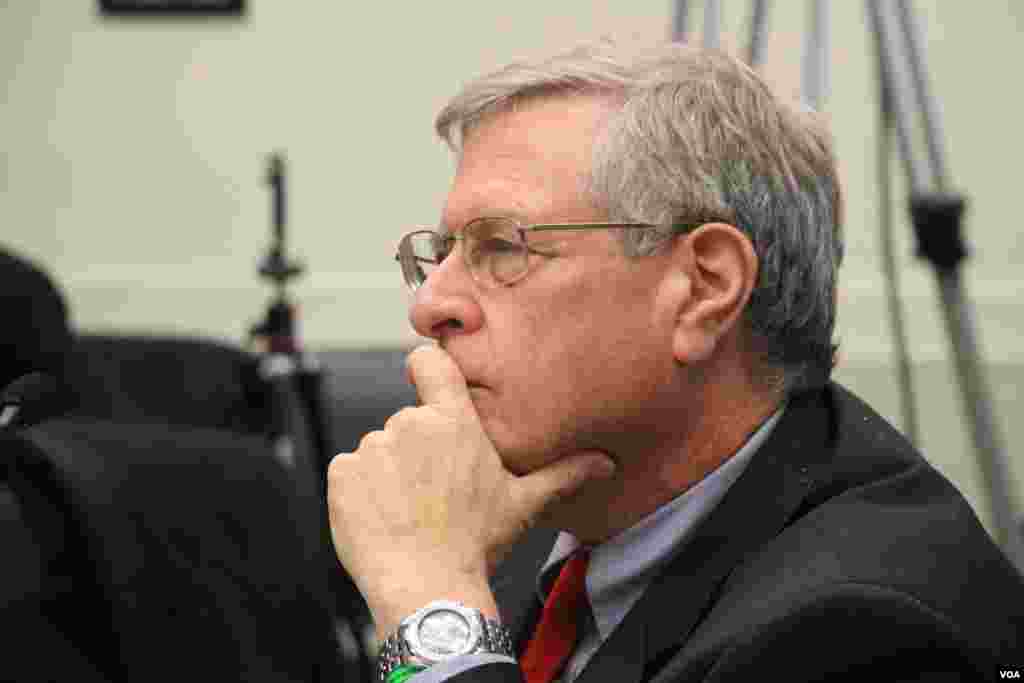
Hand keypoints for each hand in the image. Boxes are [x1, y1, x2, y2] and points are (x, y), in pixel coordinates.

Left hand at [326, 344, 614, 635]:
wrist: (427, 587)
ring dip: (389, 473)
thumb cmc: (477, 543)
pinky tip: (383, 518)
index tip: (428, 382)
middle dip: (418, 450)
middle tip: (434, 492)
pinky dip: (361, 492)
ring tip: (410, 512)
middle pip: (409, 422)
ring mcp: (373, 448)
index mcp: (453, 421)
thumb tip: (605, 463)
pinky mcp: (343, 474)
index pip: (428, 362)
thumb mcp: (523, 503)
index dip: (426, 368)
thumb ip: (563, 473)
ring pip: (380, 450)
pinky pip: (351, 473)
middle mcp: (409, 424)